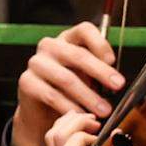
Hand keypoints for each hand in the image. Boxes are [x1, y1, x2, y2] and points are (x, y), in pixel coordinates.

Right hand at [12, 20, 124, 145]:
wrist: (41, 111)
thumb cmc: (70, 90)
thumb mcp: (88, 76)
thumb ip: (100, 72)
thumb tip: (119, 81)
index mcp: (67, 39)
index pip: (84, 30)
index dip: (100, 43)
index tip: (113, 61)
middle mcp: (49, 46)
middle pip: (77, 55)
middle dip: (101, 72)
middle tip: (118, 86)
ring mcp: (36, 63)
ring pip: (66, 78)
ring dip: (88, 96)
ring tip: (103, 110)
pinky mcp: (26, 82)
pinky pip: (51, 95)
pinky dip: (69, 107)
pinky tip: (81, 115)